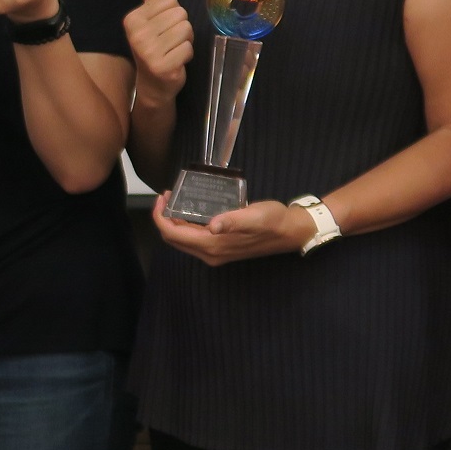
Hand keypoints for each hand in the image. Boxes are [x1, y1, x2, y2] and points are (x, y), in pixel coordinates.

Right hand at [123, 0, 191, 108]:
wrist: (152, 85)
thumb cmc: (154, 46)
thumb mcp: (150, 16)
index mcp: (132, 19)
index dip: (172, 14)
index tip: (162, 29)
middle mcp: (137, 34)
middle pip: (180, 14)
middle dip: (180, 28)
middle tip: (168, 42)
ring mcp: (149, 51)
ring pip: (186, 29)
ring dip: (184, 41)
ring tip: (172, 51)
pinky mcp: (163, 66)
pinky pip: (188, 48)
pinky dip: (186, 55)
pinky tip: (175, 62)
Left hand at [150, 192, 312, 266]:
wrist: (290, 232)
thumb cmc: (273, 221)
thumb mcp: (253, 216)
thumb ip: (232, 221)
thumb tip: (213, 225)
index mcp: (212, 246)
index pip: (173, 234)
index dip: (161, 217)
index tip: (162, 197)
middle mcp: (210, 253)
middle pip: (174, 239)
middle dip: (164, 218)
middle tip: (166, 195)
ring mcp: (214, 253)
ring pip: (183, 239)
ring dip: (174, 221)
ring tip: (175, 199)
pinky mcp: (220, 248)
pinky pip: (194, 238)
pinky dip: (186, 224)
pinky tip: (190, 209)